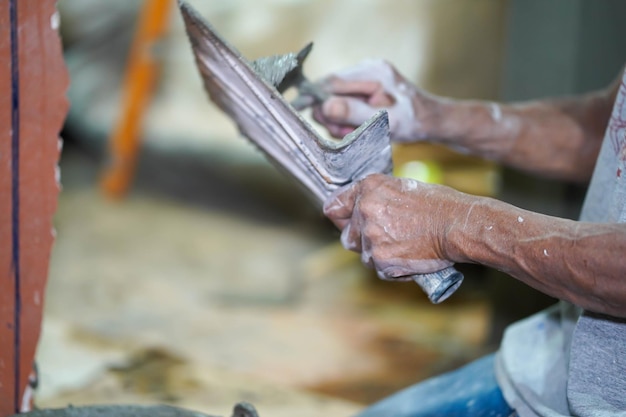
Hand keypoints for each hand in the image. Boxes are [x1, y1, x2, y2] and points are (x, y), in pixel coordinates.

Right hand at [312, 59, 440, 142]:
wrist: (430, 121)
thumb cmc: (412, 122)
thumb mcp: (383, 121)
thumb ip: (353, 112)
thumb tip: (324, 106)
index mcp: (373, 72)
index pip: (332, 81)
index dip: (317, 98)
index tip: (312, 115)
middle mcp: (368, 69)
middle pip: (330, 89)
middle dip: (331, 113)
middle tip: (344, 132)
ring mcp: (366, 77)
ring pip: (334, 97)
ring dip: (338, 118)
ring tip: (353, 132)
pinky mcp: (365, 87)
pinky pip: (344, 101)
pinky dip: (345, 117)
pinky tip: (356, 126)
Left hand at [323, 174, 472, 277]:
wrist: (456, 225)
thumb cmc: (438, 206)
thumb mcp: (401, 188)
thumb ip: (376, 198)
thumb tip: (360, 211)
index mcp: (368, 188)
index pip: (334, 207)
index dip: (341, 219)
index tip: (349, 225)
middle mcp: (364, 209)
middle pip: (348, 237)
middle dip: (364, 242)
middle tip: (388, 240)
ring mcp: (370, 234)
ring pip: (365, 256)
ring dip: (381, 257)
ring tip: (406, 247)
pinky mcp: (380, 257)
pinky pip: (379, 271)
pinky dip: (394, 270)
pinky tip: (411, 258)